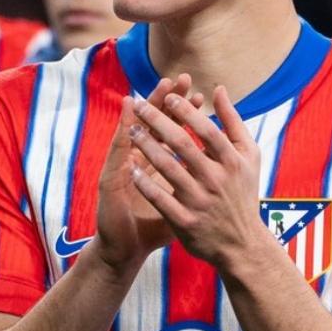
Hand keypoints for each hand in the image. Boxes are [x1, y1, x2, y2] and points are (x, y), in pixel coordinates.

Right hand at [93, 76, 198, 270]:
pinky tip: (128, 122)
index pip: (174, 129)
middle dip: (166, 102)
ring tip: (153, 89)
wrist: (125, 250)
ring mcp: (122, 167)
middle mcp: (138, 159)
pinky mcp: (110, 180)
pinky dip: (121, 136)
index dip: (186, 113)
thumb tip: (221, 170)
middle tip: (179, 80)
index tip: (201, 94)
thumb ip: (195, 184)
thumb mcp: (181, 203)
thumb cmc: (153, 227)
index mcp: (156, 163)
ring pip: (132, 131)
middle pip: (153, 123)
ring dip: (142, 111)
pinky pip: (117, 155)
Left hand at [128, 84, 270, 268]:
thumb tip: (219, 89)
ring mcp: (200, 202)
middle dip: (158, 122)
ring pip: (168, 169)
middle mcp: (217, 180)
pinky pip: (160, 199)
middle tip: (139, 105)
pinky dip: (145, 183)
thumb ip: (233, 122)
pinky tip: (131, 168)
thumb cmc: (243, 193)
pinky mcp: (185, 222)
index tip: (168, 96)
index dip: (187, 111)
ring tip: (131, 130)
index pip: (207, 130)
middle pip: (183, 145)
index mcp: (233, 162)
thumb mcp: (248, 156)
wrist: (242, 244)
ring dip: (147, 147)